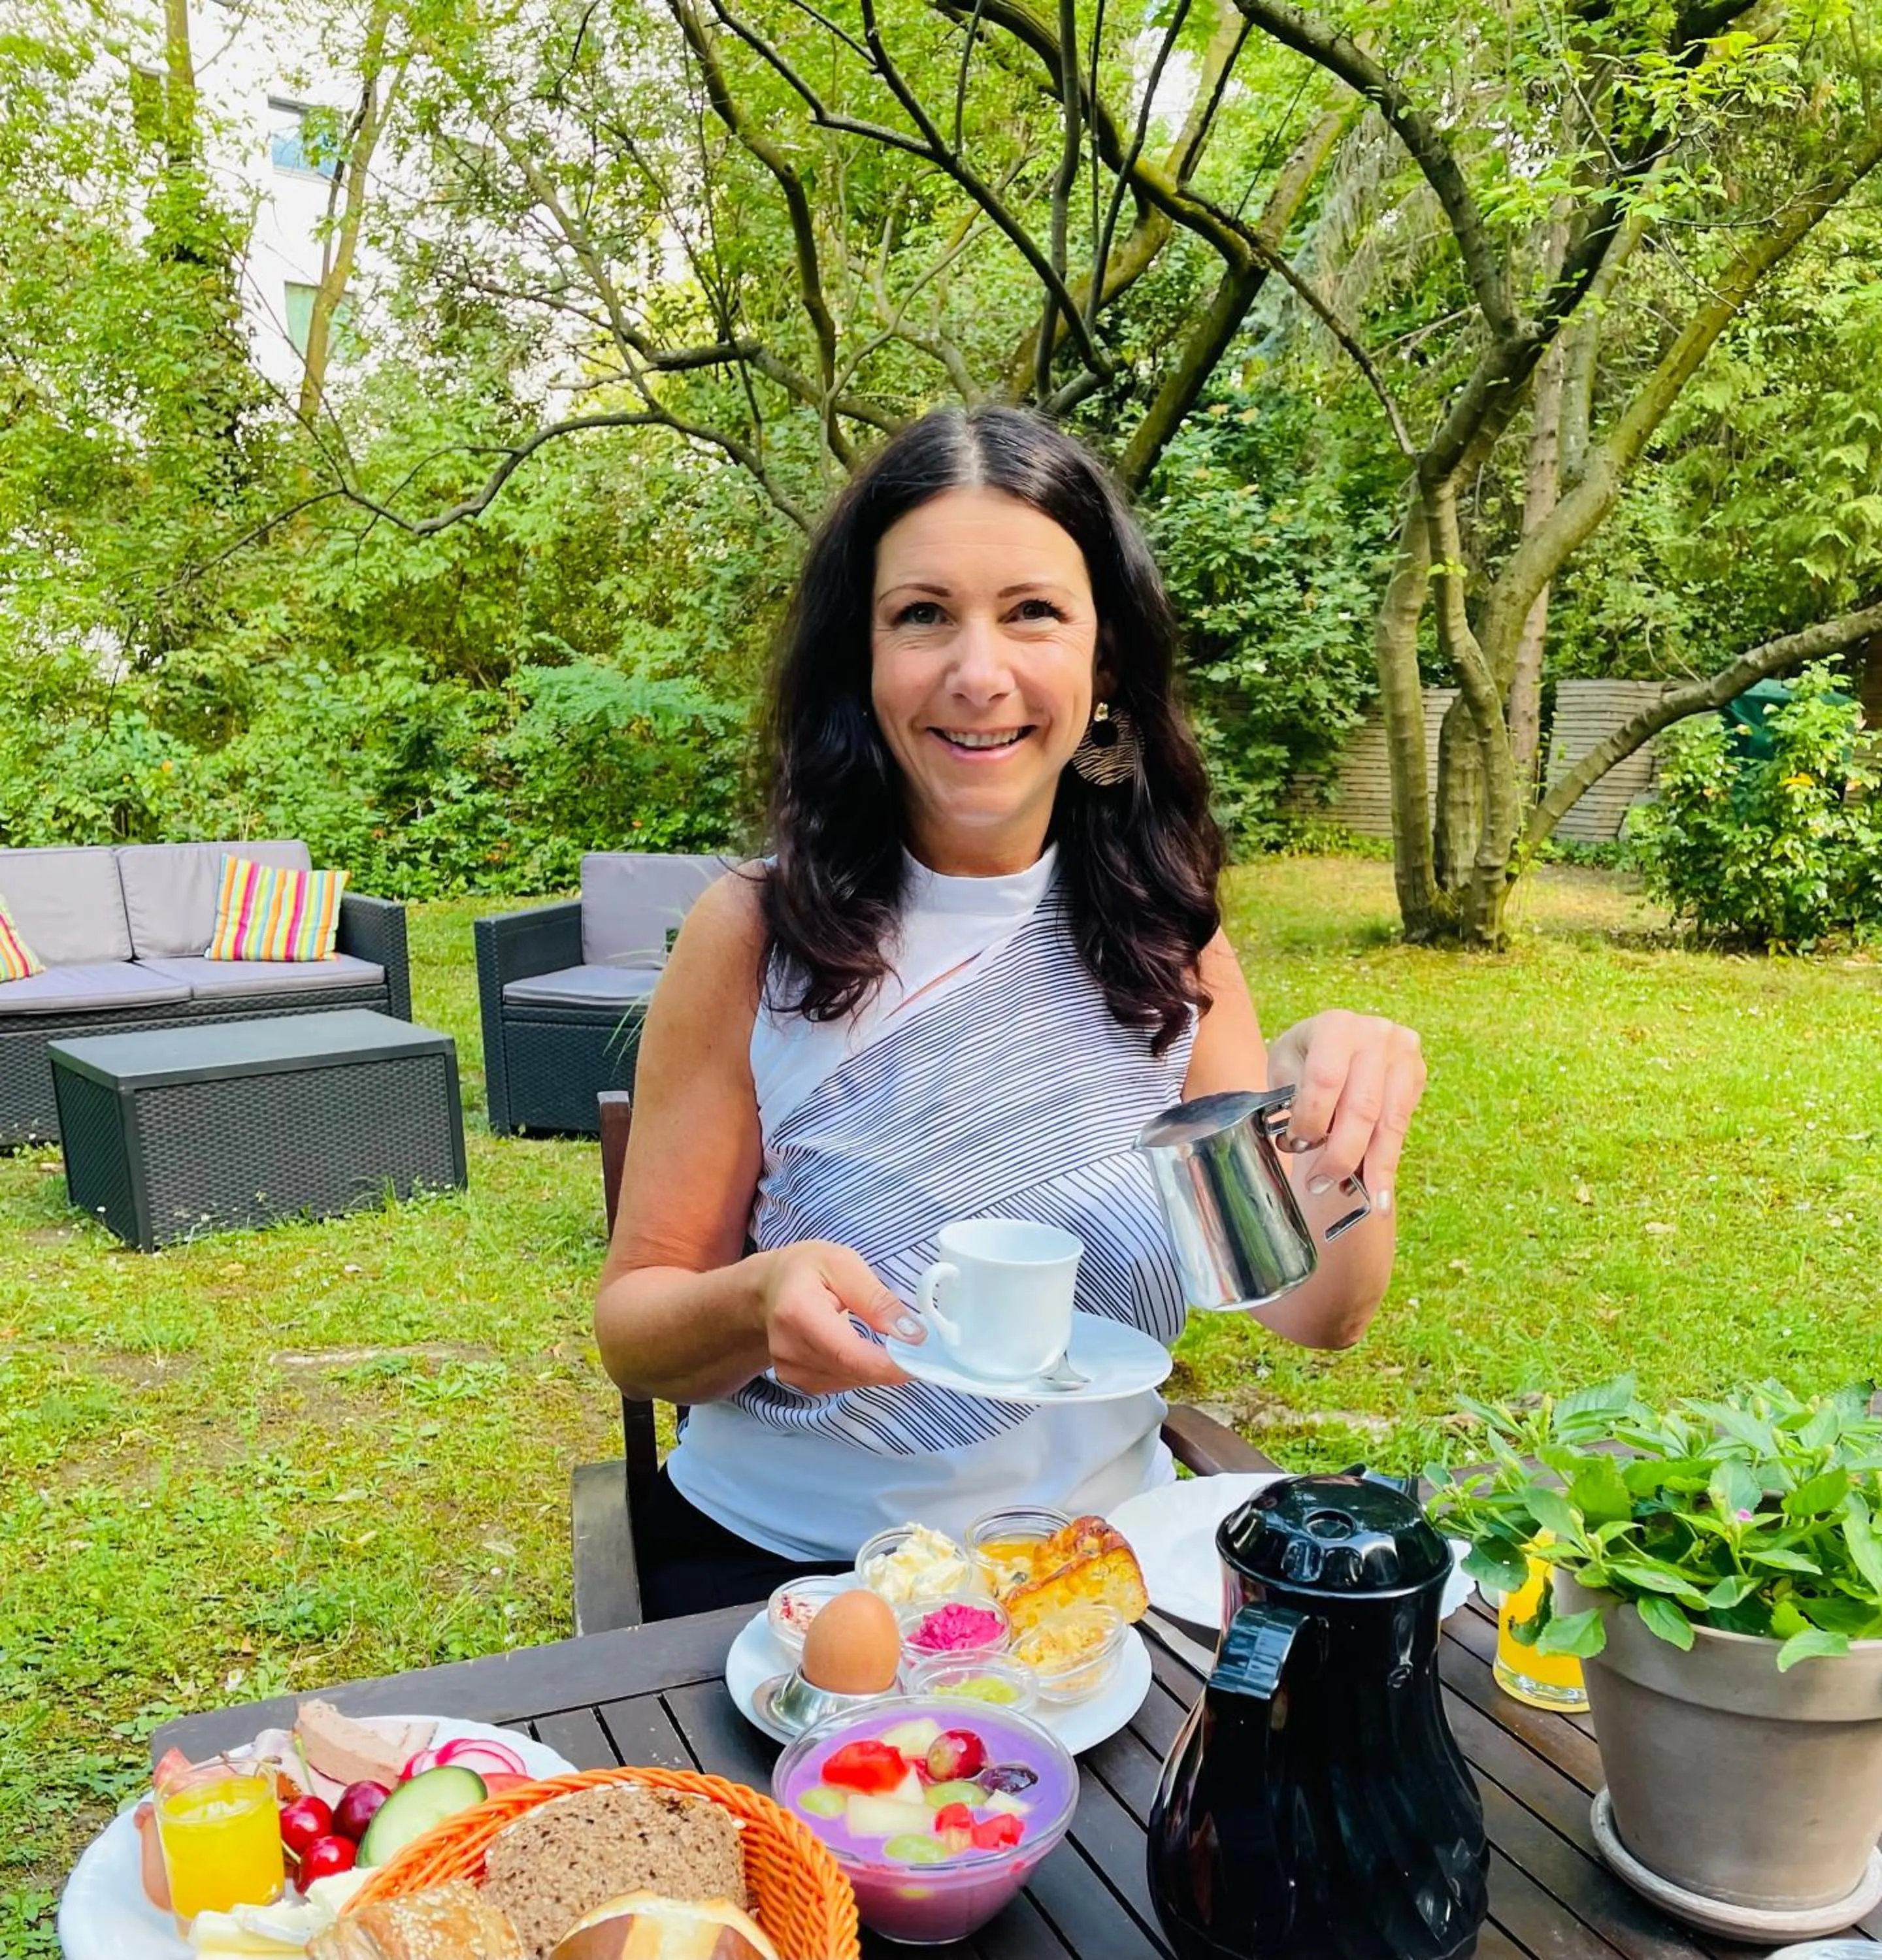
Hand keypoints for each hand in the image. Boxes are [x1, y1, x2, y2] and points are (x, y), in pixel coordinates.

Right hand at [755, 1240, 919, 1395]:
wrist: (769, 1289)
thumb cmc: (807, 1269)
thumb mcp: (844, 1264)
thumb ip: (877, 1299)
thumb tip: (912, 1335)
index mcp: (798, 1311)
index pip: (849, 1353)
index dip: (888, 1365)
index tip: (921, 1360)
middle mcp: (788, 1348)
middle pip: (852, 1371)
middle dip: (890, 1364)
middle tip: (916, 1347)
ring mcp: (788, 1370)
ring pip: (850, 1381)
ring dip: (875, 1367)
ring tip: (884, 1341)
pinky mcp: (795, 1381)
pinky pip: (840, 1384)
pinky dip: (859, 1371)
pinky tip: (860, 1349)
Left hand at [1265, 1011, 1425, 1213]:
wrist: (1335, 1039)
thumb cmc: (1304, 1056)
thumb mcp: (1286, 1067)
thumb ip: (1294, 1099)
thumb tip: (1306, 1144)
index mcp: (1336, 1026)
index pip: (1325, 1079)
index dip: (1312, 1118)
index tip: (1297, 1145)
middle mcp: (1376, 1035)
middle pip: (1362, 1107)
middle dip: (1341, 1153)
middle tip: (1320, 1183)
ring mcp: (1403, 1054)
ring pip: (1389, 1122)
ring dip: (1374, 1167)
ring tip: (1370, 1203)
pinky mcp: (1417, 1074)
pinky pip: (1402, 1126)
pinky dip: (1388, 1161)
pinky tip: (1382, 1191)